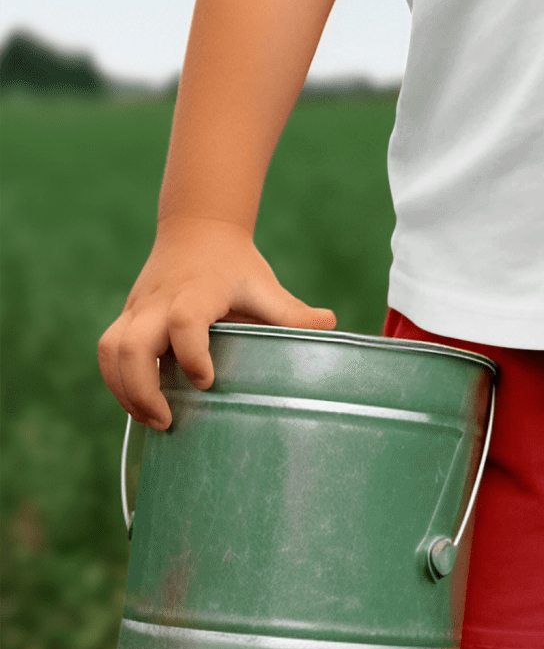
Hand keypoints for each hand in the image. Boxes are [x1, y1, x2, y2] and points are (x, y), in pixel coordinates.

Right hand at [97, 216, 335, 429]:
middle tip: (168, 419)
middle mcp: (161, 300)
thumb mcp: (264, 284)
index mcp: (198, 290)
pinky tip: (140, 404)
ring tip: (152, 418)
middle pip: (131, 342)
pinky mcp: (127, 317)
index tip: (207, 381)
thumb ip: (291, 312)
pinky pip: (108, 351)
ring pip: (111, 348)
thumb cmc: (234, 264)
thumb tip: (331, 326)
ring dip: (123, 389)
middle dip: (141, 387)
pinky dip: (116, 381)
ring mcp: (139, 308)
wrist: (198, 229)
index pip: (185, 319)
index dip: (192, 353)